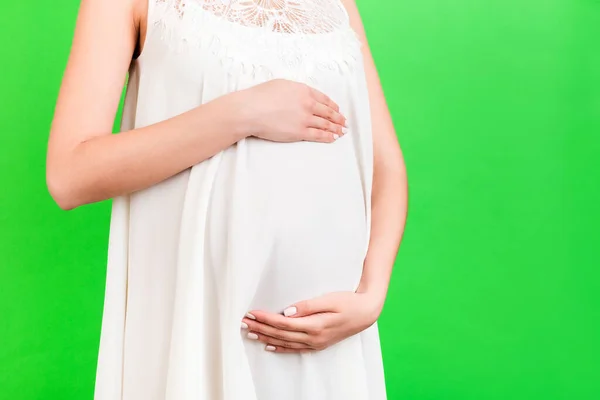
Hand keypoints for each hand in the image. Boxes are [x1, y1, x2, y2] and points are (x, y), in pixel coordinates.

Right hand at [236, 79, 347, 143]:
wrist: (251, 110)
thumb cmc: (260, 96)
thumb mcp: (281, 85)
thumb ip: (295, 90)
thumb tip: (300, 94)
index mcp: (303, 90)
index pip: (324, 98)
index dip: (333, 105)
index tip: (337, 109)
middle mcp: (307, 103)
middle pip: (328, 112)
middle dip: (338, 118)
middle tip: (344, 122)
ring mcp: (305, 118)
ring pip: (326, 124)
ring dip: (336, 128)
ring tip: (342, 131)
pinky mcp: (300, 132)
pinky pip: (318, 135)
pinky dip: (328, 137)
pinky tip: (333, 138)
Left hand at [241, 291, 382, 352]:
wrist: (366, 313)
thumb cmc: (349, 302)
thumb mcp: (330, 299)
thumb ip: (308, 305)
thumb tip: (288, 311)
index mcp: (315, 325)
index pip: (283, 323)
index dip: (266, 318)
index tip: (252, 313)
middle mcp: (313, 337)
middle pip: (280, 333)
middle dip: (260, 328)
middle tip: (244, 322)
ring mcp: (315, 342)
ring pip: (285, 342)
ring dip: (266, 337)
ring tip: (250, 332)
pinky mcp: (318, 344)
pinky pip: (295, 348)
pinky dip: (280, 348)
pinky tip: (269, 345)